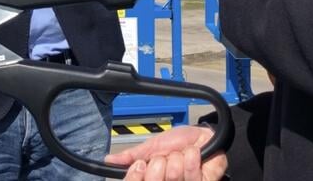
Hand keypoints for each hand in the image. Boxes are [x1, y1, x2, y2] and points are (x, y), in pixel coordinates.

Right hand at [105, 125, 226, 180]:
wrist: (203, 136)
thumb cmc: (179, 141)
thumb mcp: (152, 147)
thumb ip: (132, 155)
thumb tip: (109, 160)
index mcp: (151, 178)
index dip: (138, 173)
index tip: (143, 163)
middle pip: (153, 179)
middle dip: (160, 162)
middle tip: (166, 156)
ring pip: (173, 176)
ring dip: (178, 158)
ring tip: (182, 154)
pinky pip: (191, 175)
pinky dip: (192, 159)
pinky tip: (194, 154)